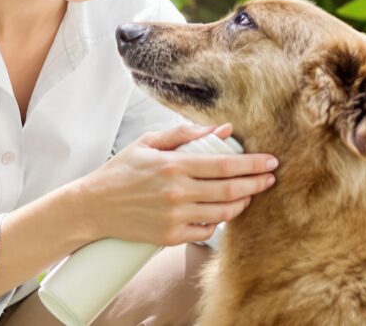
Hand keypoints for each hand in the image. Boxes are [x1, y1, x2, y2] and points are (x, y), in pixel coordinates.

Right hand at [74, 123, 277, 245]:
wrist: (94, 206)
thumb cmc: (122, 171)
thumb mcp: (148, 143)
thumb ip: (186, 134)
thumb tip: (221, 129)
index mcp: (173, 165)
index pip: (224, 165)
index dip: (252, 163)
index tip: (271, 161)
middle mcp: (177, 192)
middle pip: (230, 190)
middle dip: (257, 183)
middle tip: (272, 178)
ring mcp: (175, 217)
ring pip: (223, 212)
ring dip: (242, 203)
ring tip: (250, 194)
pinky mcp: (171, 237)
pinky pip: (206, 230)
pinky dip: (219, 220)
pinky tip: (222, 211)